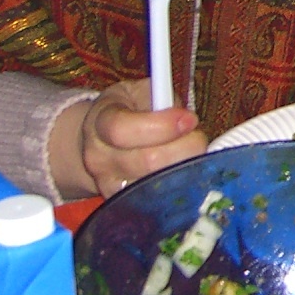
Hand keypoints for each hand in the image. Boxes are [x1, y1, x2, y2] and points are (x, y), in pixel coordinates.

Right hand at [51, 79, 206, 199]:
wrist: (100, 142)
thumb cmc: (127, 110)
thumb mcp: (139, 92)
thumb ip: (162, 99)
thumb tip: (186, 119)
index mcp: (100, 122)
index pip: (122, 130)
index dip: (162, 126)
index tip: (189, 119)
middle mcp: (99, 158)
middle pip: (148, 161)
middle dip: (184, 146)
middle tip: (195, 135)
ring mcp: (108, 185)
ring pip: (159, 184)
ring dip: (184, 166)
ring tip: (186, 150)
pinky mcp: (123, 203)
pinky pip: (160, 198)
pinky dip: (179, 183)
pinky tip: (182, 168)